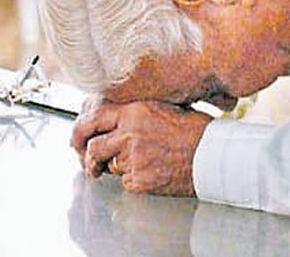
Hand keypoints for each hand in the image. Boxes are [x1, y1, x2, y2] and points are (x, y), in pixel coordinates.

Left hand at [74, 100, 210, 195]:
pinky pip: (126, 182)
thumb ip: (131, 113)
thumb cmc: (192, 130)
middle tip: (91, 165)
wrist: (212, 154)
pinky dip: (134, 180)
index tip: (77, 139)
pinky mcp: (141, 180)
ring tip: (140, 163)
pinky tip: (151, 172)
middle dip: (88, 158)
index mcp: (132, 112)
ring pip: (111, 166)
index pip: (92, 119)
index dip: (80, 131)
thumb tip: (108, 120)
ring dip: (118, 167)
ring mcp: (134, 158)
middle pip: (93, 148)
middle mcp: (129, 134)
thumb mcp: (158, 108)